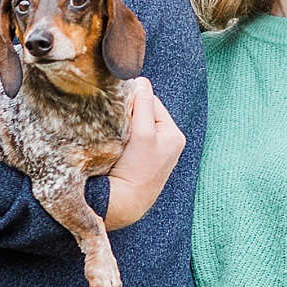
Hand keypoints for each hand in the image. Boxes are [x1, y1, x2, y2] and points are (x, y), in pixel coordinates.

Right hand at [105, 78, 184, 230]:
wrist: (121, 205)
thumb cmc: (135, 171)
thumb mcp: (143, 134)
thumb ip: (143, 106)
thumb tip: (140, 81)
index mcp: (174, 135)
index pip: (151, 101)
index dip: (133, 99)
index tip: (117, 106)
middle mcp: (166, 142)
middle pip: (142, 112)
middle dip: (128, 113)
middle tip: (114, 121)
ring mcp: (152, 152)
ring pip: (133, 125)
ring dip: (121, 125)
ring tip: (113, 135)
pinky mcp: (138, 161)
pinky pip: (127, 138)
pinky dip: (119, 137)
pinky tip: (112, 144)